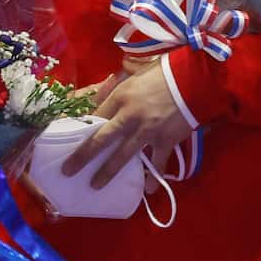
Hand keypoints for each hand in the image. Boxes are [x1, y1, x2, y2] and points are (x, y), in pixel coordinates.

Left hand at [61, 55, 193, 181]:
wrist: (195, 76)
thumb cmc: (164, 71)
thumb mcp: (134, 73)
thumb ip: (118, 86)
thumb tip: (100, 91)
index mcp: (120, 97)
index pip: (94, 117)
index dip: (79, 128)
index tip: (65, 139)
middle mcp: (129, 117)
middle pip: (101, 140)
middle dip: (82, 157)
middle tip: (67, 171)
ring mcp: (147, 131)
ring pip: (123, 156)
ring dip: (107, 173)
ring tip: (95, 186)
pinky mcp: (166, 140)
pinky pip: (158, 162)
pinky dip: (154, 176)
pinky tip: (148, 189)